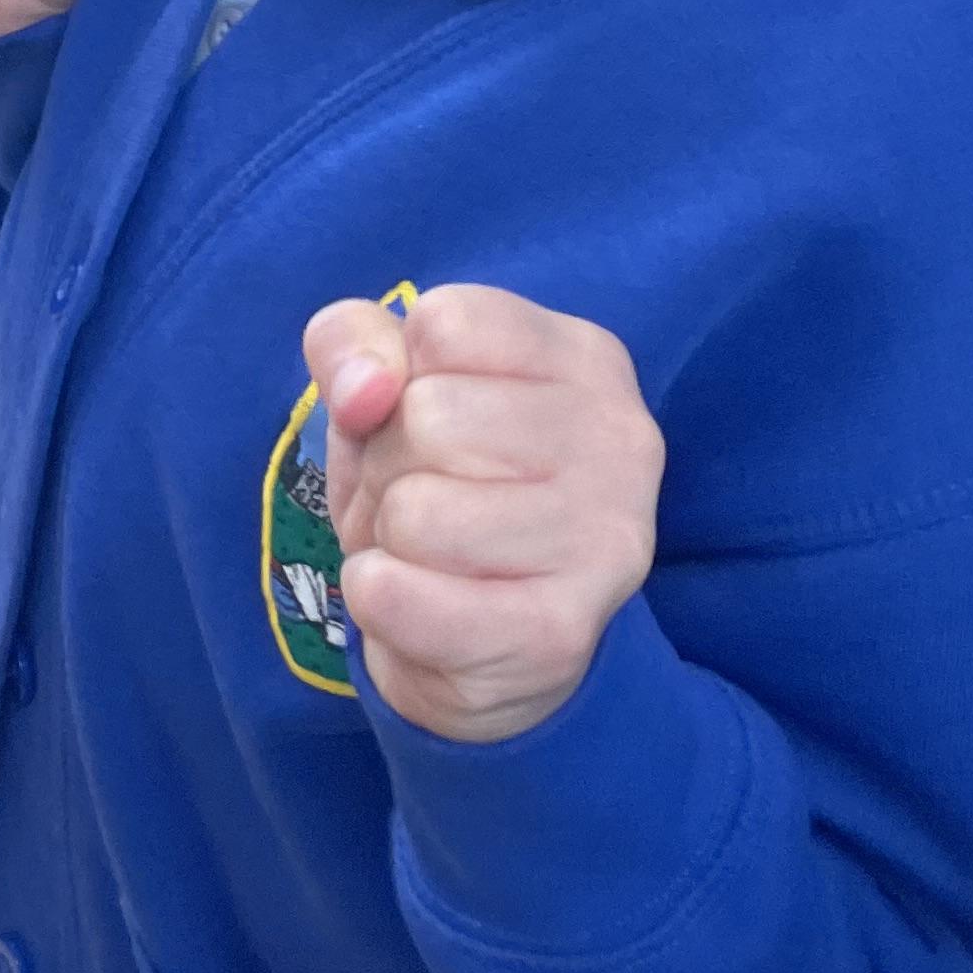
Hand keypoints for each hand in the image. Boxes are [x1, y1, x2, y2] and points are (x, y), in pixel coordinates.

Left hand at [303, 286, 664, 743]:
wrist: (488, 648)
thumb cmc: (439, 487)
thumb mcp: (381, 390)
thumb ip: (352, 341)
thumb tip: (364, 390)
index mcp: (588, 359)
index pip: (444, 324)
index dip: (400, 378)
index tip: (433, 422)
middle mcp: (621, 440)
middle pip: (426, 417)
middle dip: (391, 464)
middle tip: (431, 499)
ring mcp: (605, 541)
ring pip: (414, 511)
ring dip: (390, 537)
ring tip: (434, 554)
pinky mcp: (560, 633)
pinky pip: (398, 596)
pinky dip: (378, 598)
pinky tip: (424, 605)